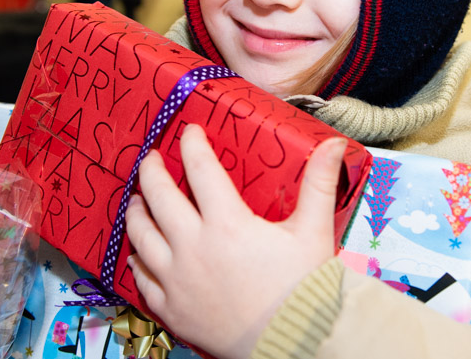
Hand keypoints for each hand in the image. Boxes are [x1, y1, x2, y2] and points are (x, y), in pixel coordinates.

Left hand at [125, 123, 345, 358]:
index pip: (200, 169)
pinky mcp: (172, 309)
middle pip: (159, 197)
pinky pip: (142, 280)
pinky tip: (137, 254)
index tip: (190, 132)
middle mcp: (193, 247)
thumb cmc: (305, 287)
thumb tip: (334, 143)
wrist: (296, 342)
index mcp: (227, 223)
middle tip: (152, 159)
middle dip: (152, 172)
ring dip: (136, 212)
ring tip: (136, 200)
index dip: (193, 145)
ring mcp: (177, 280)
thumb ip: (319, 183)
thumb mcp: (314, 230)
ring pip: (141, 237)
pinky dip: (136, 262)